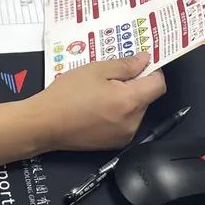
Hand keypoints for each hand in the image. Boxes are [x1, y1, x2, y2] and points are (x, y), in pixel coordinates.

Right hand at [29, 55, 165, 151]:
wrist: (45, 123)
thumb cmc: (67, 94)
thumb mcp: (95, 69)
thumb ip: (125, 64)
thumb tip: (145, 60)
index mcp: (129, 101)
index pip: (158, 84)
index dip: (152, 71)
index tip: (139, 64)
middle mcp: (132, 122)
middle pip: (147, 97)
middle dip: (134, 85)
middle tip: (109, 77)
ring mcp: (124, 135)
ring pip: (136, 110)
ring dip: (126, 100)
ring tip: (99, 93)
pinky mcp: (115, 144)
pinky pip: (125, 123)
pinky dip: (118, 113)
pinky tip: (97, 107)